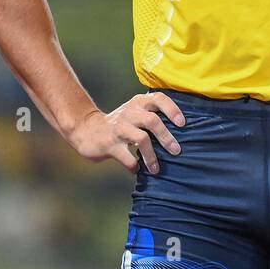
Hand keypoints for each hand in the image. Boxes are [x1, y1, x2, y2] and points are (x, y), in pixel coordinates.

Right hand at [65, 92, 185, 172]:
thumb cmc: (120, 123)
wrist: (87, 130)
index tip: (182, 123)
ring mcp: (118, 128)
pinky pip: (126, 156)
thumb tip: (183, 130)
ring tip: (156, 169)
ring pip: (141, 139)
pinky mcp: (109, 144)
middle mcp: (129, 112)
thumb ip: (153, 114)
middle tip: (177, 150)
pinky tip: (137, 170)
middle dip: (167, 137)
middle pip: (152, 121)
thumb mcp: (135, 112)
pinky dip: (133, 165)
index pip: (158, 98)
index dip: (172, 109)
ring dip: (152, 156)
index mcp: (138, 103)